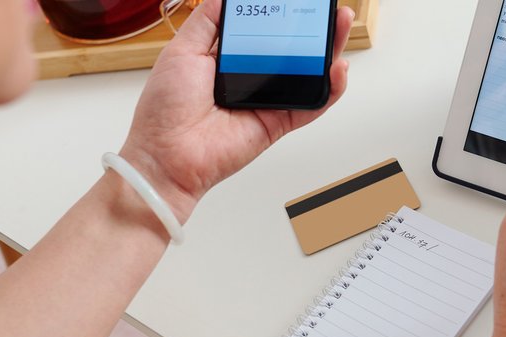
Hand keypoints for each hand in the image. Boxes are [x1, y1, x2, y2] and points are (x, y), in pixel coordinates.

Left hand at [118, 0, 354, 220]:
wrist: (166, 153)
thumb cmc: (165, 108)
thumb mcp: (182, 50)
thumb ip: (207, 22)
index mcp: (226, 58)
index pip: (263, 30)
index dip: (280, 15)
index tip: (294, 1)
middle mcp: (250, 78)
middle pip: (292, 49)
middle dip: (312, 28)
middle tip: (326, 9)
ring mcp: (267, 101)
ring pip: (308, 74)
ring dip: (329, 51)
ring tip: (340, 27)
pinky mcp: (278, 122)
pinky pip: (311, 105)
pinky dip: (330, 89)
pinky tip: (338, 69)